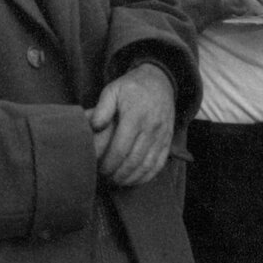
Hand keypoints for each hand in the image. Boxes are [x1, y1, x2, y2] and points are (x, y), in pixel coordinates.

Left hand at [86, 63, 174, 186]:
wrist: (160, 81)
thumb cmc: (131, 87)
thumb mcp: (113, 89)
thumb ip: (102, 108)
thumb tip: (94, 127)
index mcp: (135, 115)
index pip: (121, 148)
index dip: (109, 164)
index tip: (99, 170)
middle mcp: (151, 127)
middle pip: (134, 160)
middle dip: (118, 174)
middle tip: (106, 179)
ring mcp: (162, 134)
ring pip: (147, 165)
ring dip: (131, 178)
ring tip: (118, 181)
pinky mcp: (168, 139)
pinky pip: (159, 163)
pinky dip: (147, 176)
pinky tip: (135, 179)